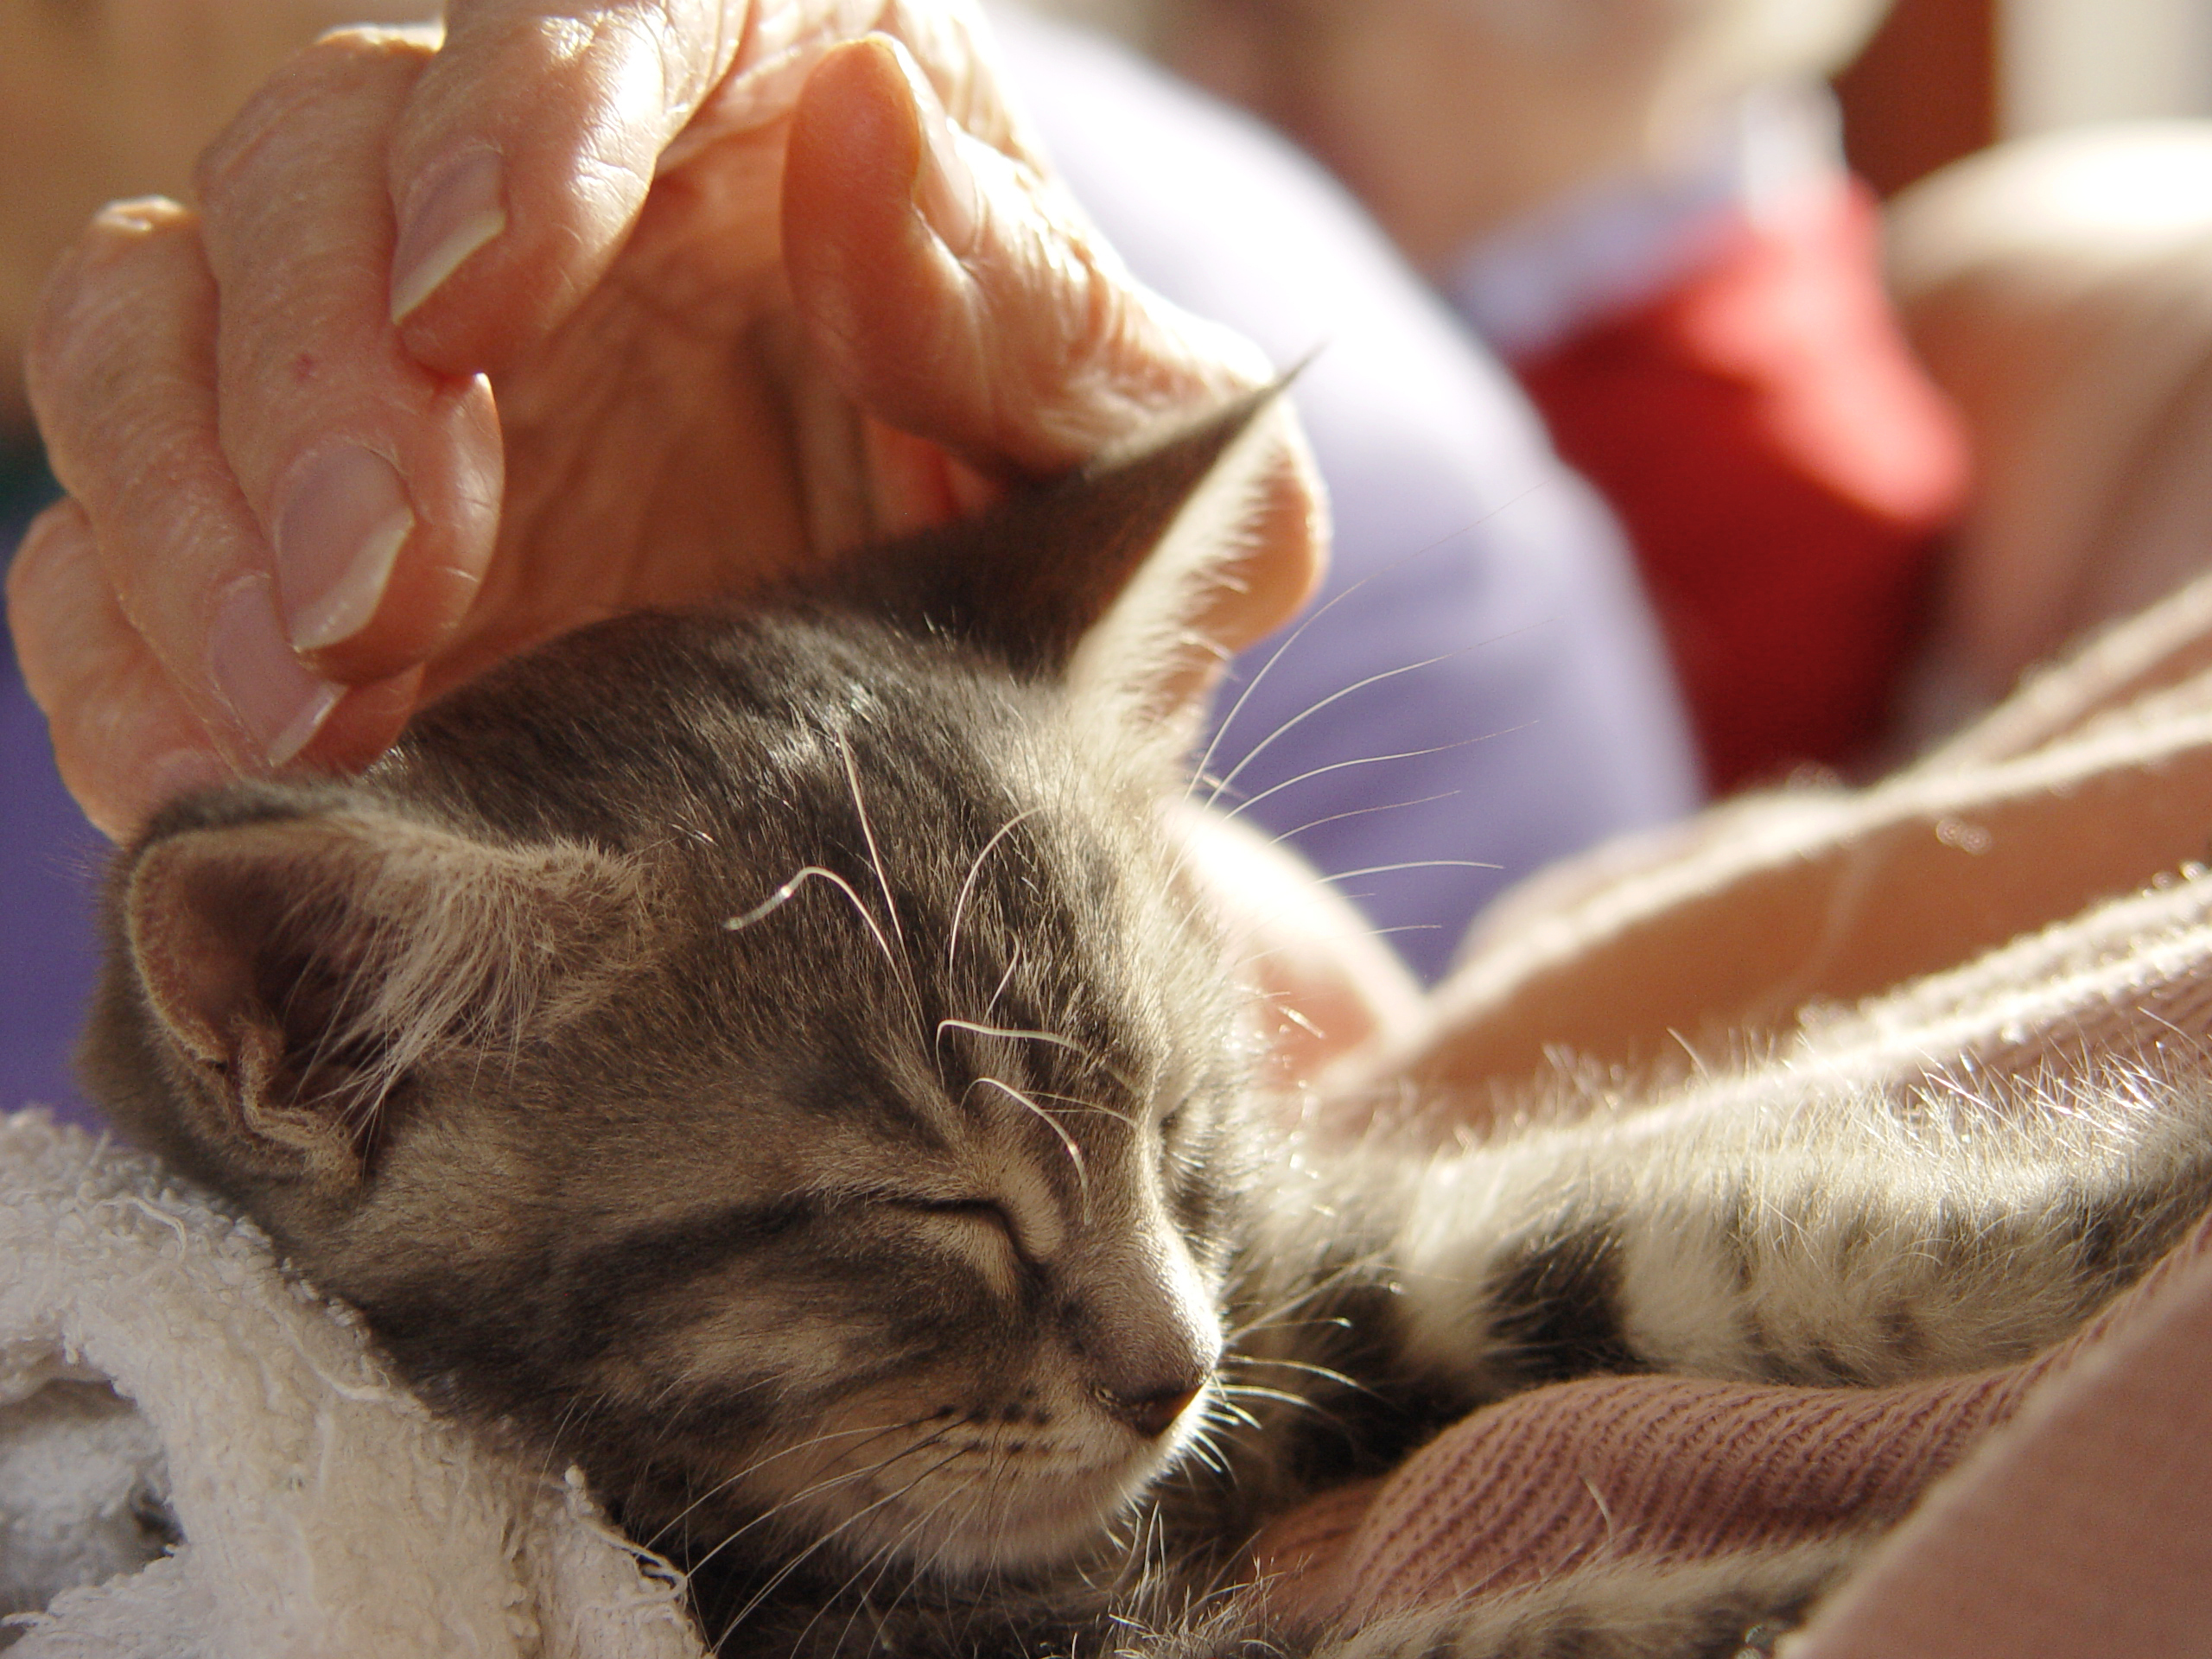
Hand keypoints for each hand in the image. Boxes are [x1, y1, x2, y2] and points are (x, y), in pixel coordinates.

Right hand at [10, 0, 1323, 838]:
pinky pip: (102, 547)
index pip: (603, 12)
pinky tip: (217, 770)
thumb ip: (1043, 321)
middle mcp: (523, 205)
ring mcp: (369, 373)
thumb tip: (872, 143)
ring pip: (152, 319)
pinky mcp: (273, 542)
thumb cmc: (1041, 553)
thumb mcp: (1112, 463)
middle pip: (319, 163)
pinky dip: (123, 654)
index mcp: (749, 111)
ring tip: (310, 701)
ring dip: (195, 507)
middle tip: (386, 587)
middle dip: (325, 370)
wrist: (938, 740)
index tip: (490, 286)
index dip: (520, 113)